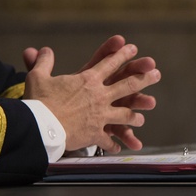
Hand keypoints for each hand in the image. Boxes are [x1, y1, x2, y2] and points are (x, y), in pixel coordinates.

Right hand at [23, 36, 160, 152]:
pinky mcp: (96, 134)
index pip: (109, 63)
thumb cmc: (39, 101)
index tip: (133, 48)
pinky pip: (108, 139)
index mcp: (88, 79)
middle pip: (127, 85)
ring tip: (143, 115)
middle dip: (144, 78)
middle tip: (156, 73)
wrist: (40, 127)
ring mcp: (100, 115)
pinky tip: (118, 147)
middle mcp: (99, 96)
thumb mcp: (38, 76)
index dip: (122, 55)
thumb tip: (42, 49)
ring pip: (125, 114)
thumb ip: (44, 61)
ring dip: (134, 115)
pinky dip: (114, 143)